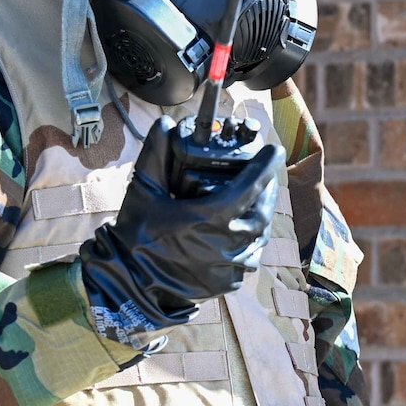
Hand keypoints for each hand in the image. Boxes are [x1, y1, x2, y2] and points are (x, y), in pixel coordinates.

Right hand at [78, 116, 281, 345]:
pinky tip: (243, 232)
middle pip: (262, 211)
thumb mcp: (144, 191)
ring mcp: (230, 266)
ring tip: (257, 201)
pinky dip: (250, 242)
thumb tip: (165, 123)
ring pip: (259, 236)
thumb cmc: (136, 234)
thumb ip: (157, 154)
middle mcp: (226, 243)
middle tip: (266, 176)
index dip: (265, 166)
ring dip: (260, 217)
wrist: (130, 282)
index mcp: (209, 217)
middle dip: (267, 190)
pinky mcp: (230, 282)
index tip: (275, 150)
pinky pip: (249, 258)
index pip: (249, 186)